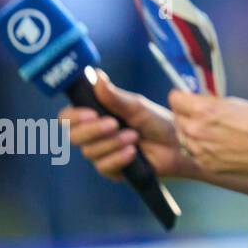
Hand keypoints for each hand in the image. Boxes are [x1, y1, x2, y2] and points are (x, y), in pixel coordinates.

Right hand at [59, 69, 192, 180]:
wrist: (178, 144)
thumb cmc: (157, 121)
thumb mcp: (137, 106)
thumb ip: (115, 97)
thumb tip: (96, 77)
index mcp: (97, 115)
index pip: (69, 117)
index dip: (73, 116)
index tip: (90, 113)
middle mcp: (94, 135)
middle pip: (74, 136)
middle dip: (93, 130)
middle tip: (114, 124)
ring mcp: (102, 154)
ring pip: (90, 152)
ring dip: (113, 143)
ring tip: (134, 136)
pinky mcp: (112, 170)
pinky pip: (104, 167)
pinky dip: (119, 158)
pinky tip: (133, 152)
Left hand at [169, 90, 247, 176]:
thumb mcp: (235, 102)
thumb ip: (211, 103)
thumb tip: (198, 103)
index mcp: (204, 110)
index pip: (175, 99)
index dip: (182, 97)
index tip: (185, 98)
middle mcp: (197, 131)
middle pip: (177, 118)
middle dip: (186, 114)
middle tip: (200, 114)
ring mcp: (200, 151)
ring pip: (183, 137)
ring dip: (191, 132)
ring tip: (210, 130)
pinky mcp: (207, 165)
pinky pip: (193, 153)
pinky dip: (200, 148)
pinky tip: (216, 144)